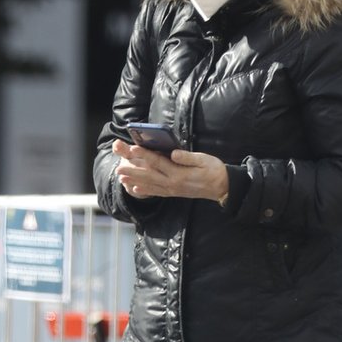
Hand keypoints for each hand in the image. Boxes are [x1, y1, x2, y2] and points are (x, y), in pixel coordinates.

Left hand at [113, 140, 228, 201]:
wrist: (222, 188)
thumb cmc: (214, 170)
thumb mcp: (204, 160)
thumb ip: (187, 157)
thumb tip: (173, 153)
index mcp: (179, 173)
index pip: (158, 162)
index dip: (144, 155)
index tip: (133, 149)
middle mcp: (173, 183)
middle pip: (149, 175)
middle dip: (133, 171)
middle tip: (118, 169)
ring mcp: (172, 189)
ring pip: (150, 185)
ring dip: (134, 181)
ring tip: (121, 178)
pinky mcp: (174, 193)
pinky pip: (156, 192)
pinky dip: (145, 190)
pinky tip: (135, 188)